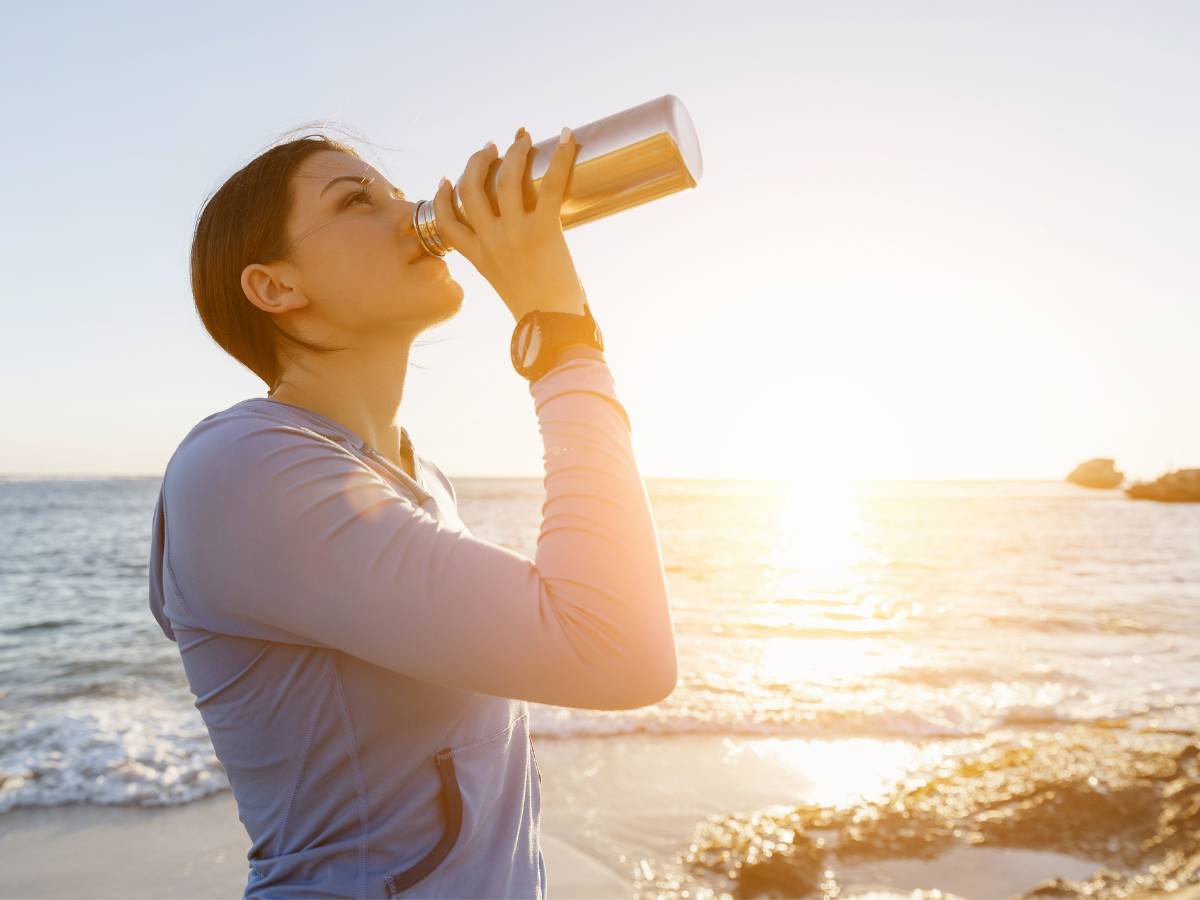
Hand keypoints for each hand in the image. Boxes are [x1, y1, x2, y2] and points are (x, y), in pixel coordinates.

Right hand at [431, 126, 587, 321]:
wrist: (553, 331)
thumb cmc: (538, 315)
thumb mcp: (507, 286)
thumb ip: (504, 264)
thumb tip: (521, 252)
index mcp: (478, 258)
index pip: (445, 222)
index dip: (443, 197)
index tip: (447, 179)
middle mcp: (490, 242)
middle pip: (471, 189)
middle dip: (478, 162)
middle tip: (491, 147)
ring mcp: (514, 234)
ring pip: (505, 179)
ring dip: (515, 153)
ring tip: (523, 138)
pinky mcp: (544, 231)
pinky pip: (551, 185)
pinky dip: (562, 158)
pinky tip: (569, 137)